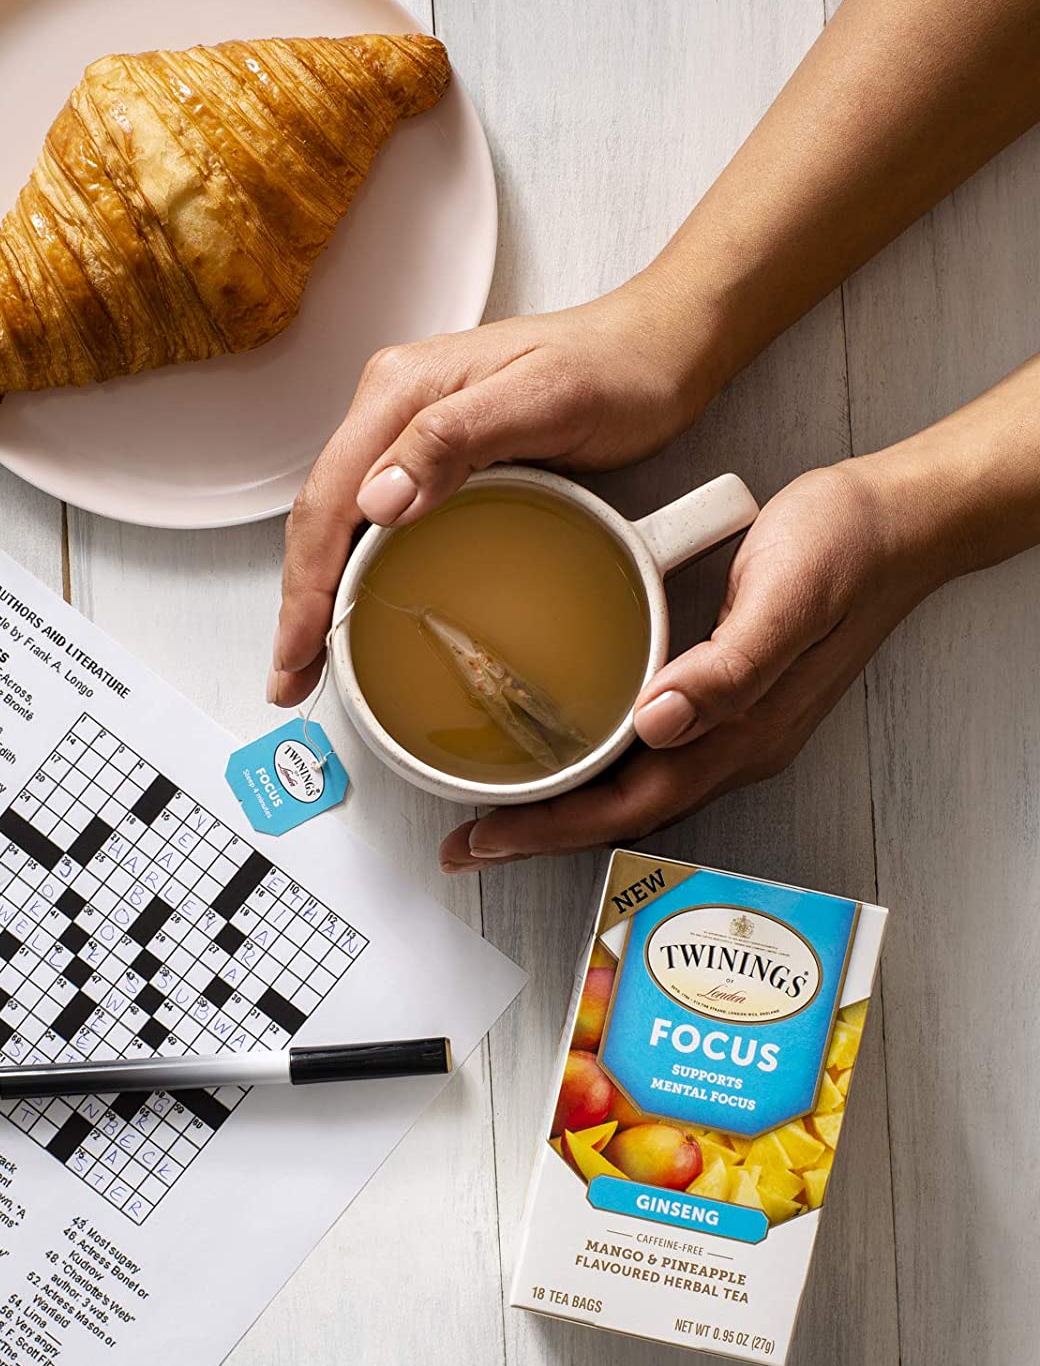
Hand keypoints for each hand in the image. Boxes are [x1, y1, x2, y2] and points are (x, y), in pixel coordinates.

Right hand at [269, 264, 728, 704]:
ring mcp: (410, 429)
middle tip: (293, 677)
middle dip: (298, 601)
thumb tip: (376, 500)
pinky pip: (376, 517)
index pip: (328, 500)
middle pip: (320, 514)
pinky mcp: (435, 452)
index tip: (298, 653)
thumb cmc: (615, 369)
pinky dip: (356, 570)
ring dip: (320, 591)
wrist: (658, 349)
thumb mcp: (544, 400)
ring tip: (312, 659)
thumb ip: (455, 438)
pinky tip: (360, 607)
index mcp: (400, 391)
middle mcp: (392, 406)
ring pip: (341, 520)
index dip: (304, 587)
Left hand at [439, 457, 948, 868]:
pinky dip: (599, 766)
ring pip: (636, 789)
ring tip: (500, 811)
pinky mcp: (730, 698)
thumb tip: (659, 723)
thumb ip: (730, 667)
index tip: (484, 841)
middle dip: (542, 834)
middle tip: (468, 842)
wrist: (898, 523)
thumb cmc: (843, 549)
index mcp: (743, 733)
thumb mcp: (787, 596)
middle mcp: (735, 744)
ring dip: (566, 807)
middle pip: (623, 812)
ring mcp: (735, 727)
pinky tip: (568, 747)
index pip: (630, 806)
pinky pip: (651, 755)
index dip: (552, 830)